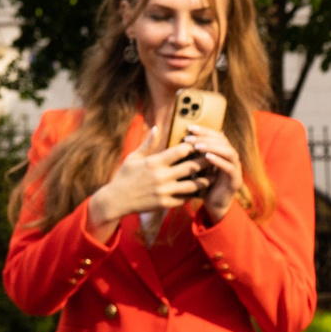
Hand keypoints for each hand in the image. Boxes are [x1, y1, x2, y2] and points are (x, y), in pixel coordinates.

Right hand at [87, 140, 203, 232]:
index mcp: (154, 162)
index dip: (193, 146)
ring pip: (193, 185)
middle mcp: (161, 176)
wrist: (116, 200)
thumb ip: (148, 144)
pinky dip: (194, 194)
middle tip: (214, 158)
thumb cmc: (124, 175)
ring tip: (213, 175)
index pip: (181, 151)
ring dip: (204, 180)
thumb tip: (156, 127)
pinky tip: (201, 190)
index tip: (200, 144)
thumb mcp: (133, 157)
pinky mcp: (165, 204)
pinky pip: (185, 198)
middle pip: (192, 167)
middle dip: (205, 161)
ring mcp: (164, 191)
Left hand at [186, 125, 241, 222]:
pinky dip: (219, 161)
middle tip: (190, 138)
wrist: (213, 205)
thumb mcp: (198, 166)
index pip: (217, 136)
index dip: (204, 130)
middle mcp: (232, 159)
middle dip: (206, 137)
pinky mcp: (235, 181)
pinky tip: (207, 157)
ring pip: (229, 152)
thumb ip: (195, 154)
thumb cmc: (203, 185)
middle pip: (224, 141)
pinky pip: (230, 168)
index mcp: (224, 153)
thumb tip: (183, 139)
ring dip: (213, 147)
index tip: (189, 128)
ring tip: (198, 147)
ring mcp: (236, 169)